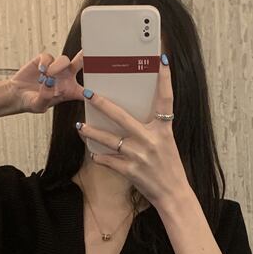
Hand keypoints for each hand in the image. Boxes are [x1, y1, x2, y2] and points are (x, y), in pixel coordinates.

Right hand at [9, 49, 86, 113]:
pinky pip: (49, 57)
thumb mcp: (39, 106)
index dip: (92, 91)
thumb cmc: (31, 102)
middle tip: (88, 55)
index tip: (92, 91)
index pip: (85, 91)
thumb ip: (45, 97)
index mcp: (69, 91)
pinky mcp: (44, 61)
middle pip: (80, 66)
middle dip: (86, 59)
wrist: (17, 95)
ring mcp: (55, 68)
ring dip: (57, 67)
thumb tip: (49, 83)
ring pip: (64, 60)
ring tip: (47, 76)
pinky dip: (45, 62)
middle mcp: (65, 78)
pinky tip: (40, 70)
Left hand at [75, 55, 191, 209]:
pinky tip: (93, 154)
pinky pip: (108, 161)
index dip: (165, 78)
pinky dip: (100, 157)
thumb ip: (153, 128)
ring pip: (109, 140)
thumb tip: (136, 114)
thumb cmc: (170, 168)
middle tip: (88, 93)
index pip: (165, 99)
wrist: (173, 195)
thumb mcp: (167, 143)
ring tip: (79, 126)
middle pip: (122, 116)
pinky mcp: (130, 171)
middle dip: (103, 104)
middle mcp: (151, 140)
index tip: (162, 58)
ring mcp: (139, 156)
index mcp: (163, 130)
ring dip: (91, 133)